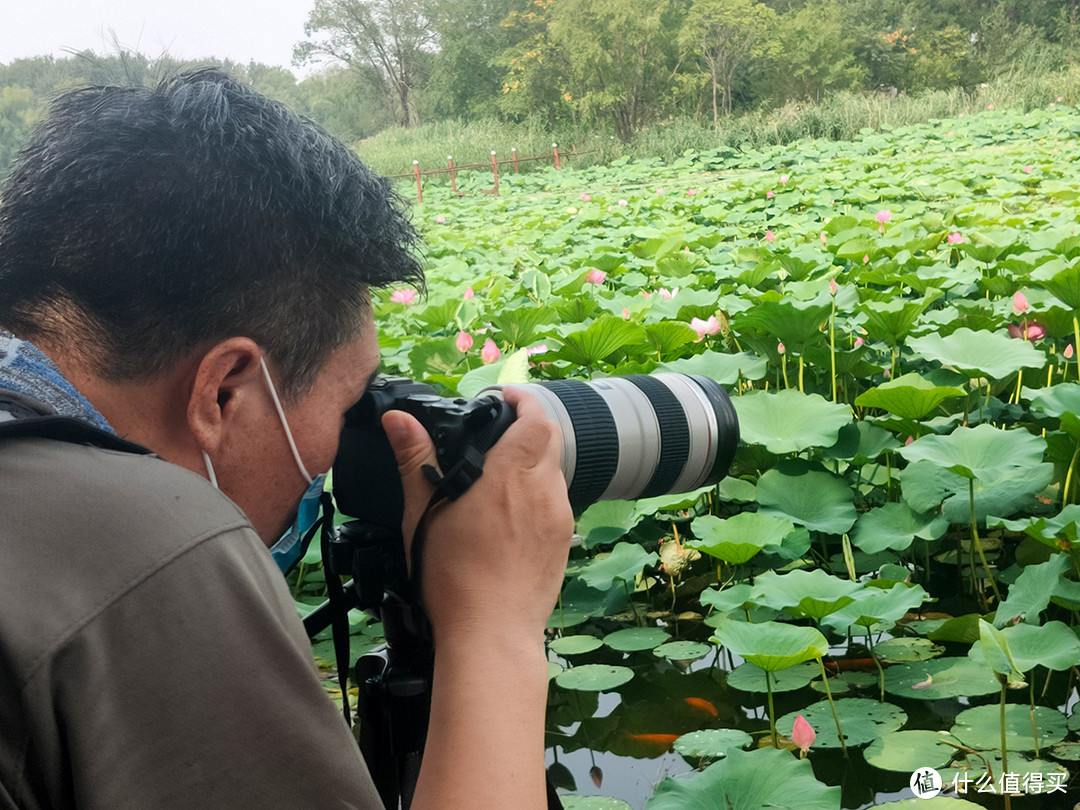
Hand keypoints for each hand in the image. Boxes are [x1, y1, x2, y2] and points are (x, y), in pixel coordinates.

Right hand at [381, 387, 573, 643]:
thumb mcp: (423, 513)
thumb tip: (398, 420)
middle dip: (529, 427)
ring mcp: (558, 519)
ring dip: (534, 462)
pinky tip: (511, 515)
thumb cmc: (452, 578)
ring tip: (499, 477)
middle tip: (498, 433)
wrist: (490, 635)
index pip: (536, 417)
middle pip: (551, 439)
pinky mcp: (563, 543)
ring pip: (554, 472)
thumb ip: (414, 461)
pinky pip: (556, 504)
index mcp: (510, 475)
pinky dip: (538, 494)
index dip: (524, 399)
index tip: (504, 398)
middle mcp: (543, 491)